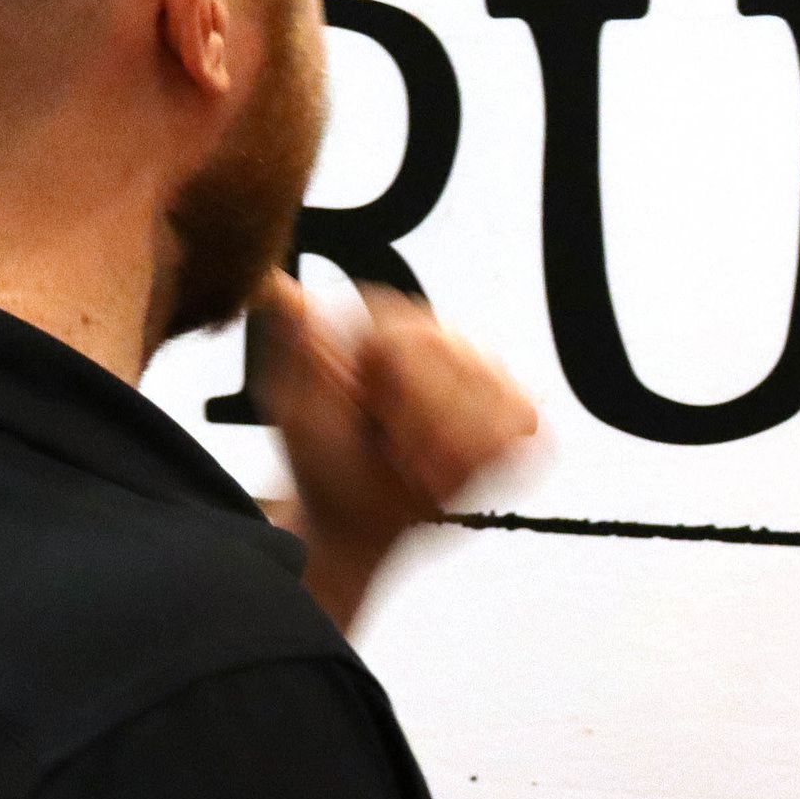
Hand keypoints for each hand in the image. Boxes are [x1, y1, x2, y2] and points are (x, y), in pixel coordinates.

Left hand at [252, 272, 538, 627]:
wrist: (356, 515)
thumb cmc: (321, 462)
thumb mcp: (294, 407)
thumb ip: (297, 347)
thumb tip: (274, 283)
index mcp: (386, 324)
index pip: (417, 342)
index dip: (404, 402)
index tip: (379, 435)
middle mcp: (439, 336)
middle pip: (467, 371)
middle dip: (432, 433)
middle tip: (400, 463)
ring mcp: (483, 371)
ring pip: (502, 402)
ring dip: (459, 455)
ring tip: (421, 471)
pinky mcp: (514, 408)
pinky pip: (526, 427)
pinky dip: (494, 463)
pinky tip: (454, 473)